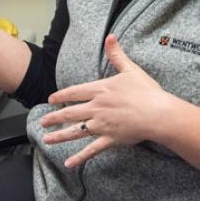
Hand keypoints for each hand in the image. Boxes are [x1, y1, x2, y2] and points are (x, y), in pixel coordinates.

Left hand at [40, 34, 169, 167]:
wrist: (158, 113)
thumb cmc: (146, 91)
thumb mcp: (130, 69)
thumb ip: (117, 55)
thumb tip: (110, 36)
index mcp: (101, 90)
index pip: (75, 92)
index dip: (61, 96)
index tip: (51, 99)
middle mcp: (97, 107)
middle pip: (71, 112)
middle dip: (54, 117)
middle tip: (42, 121)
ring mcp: (102, 125)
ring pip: (76, 131)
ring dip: (60, 135)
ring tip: (46, 139)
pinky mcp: (110, 139)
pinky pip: (91, 149)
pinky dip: (80, 157)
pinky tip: (68, 164)